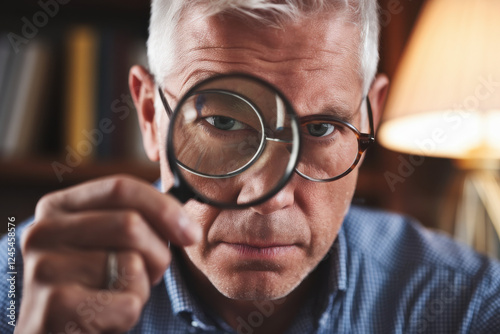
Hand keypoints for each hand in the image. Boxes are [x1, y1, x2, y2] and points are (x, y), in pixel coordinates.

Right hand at [15, 175, 200, 333]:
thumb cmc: (91, 286)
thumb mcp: (108, 244)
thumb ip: (137, 220)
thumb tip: (188, 227)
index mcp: (57, 207)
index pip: (121, 187)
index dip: (164, 207)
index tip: (191, 233)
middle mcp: (42, 232)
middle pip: (131, 224)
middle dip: (158, 254)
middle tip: (150, 276)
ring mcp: (43, 269)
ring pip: (131, 264)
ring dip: (140, 289)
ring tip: (115, 298)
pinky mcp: (53, 307)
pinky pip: (126, 303)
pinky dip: (129, 316)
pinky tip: (105, 321)